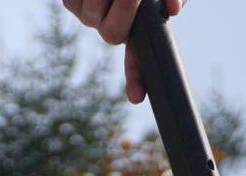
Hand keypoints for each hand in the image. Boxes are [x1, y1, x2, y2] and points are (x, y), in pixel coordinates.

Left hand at [62, 0, 186, 104]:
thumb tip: (173, 9)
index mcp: (136, 34)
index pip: (138, 62)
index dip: (136, 78)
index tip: (137, 97)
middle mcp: (111, 30)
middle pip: (113, 34)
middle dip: (125, 9)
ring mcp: (89, 18)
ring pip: (94, 12)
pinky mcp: (71, 4)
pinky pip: (77, 1)